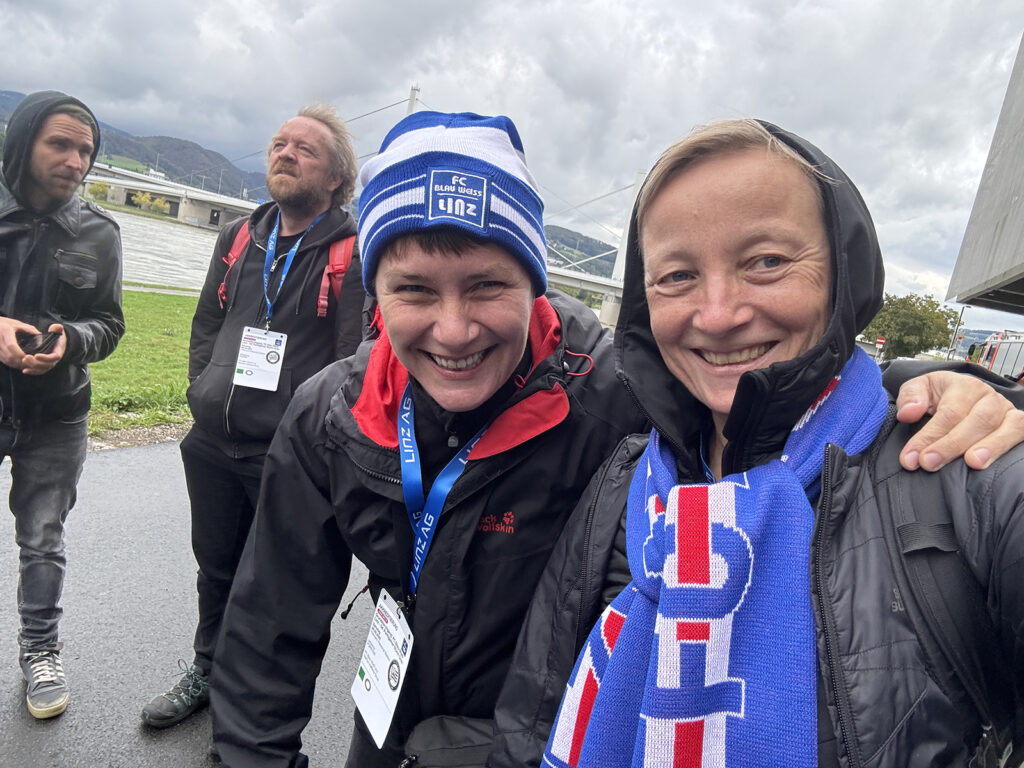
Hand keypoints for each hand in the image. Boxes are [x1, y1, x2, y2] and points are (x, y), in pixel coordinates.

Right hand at [0, 316, 39, 368]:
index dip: (19, 353)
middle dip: (20, 361)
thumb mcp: (17, 323)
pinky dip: (12, 364)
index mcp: (5, 331)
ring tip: (27, 364)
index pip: (11, 345)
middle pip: (9, 355)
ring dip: (17, 364)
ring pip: (6, 359)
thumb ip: (28, 329)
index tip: (28, 356)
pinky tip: (20, 364)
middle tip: (31, 363)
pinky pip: (3, 360)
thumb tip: (38, 334)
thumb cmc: (7, 324)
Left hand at [20, 324, 66, 375]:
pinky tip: (24, 370)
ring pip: (41, 369)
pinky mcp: (42, 366)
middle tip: (26, 357)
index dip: (45, 358)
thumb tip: (57, 327)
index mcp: (58, 352)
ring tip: (23, 361)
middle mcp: (54, 360)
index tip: (36, 355)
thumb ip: (57, 329)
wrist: (56, 342)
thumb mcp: (57, 331)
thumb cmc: (56, 336)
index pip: (53, 357)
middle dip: (36, 363)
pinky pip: (37, 371)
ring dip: (32, 367)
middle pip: (46, 365)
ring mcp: (48, 364)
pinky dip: (31, 372)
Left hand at [896, 370, 1023, 470]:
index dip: (929, 436)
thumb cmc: (938, 397)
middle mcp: (989, 397)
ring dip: (990, 446)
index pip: (948, 413)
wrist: (960, 397)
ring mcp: (1007, 411)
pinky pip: (1023, 432)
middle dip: (952, 444)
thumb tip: (909, 413)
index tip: (910, 458)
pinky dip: (1012, 445)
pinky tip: (1000, 462)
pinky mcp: (1019, 425)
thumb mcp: (919, 390)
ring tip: (973, 463)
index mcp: (964, 386)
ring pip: (1007, 427)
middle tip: (929, 463)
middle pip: (977, 420)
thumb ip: (910, 398)